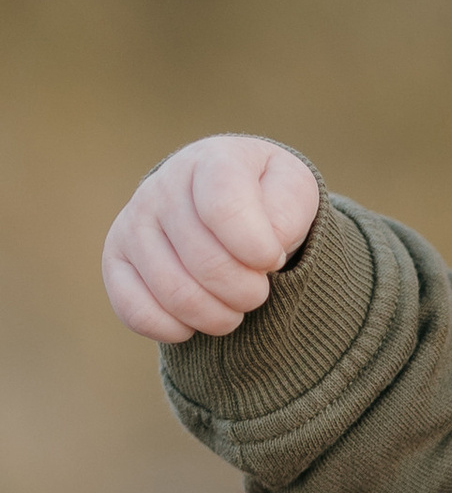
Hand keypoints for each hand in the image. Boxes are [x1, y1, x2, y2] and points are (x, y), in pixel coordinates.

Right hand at [102, 135, 321, 340]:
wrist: (226, 206)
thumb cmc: (267, 201)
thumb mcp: (294, 193)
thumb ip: (287, 214)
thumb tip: (262, 253)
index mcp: (212, 162)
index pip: (225, 208)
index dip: (257, 249)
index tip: (272, 260)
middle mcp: (163, 187)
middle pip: (207, 264)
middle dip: (247, 293)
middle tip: (257, 290)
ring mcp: (133, 223)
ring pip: (176, 295)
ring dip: (219, 317)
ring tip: (233, 306)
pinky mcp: (115, 260)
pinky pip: (138, 313)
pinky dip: (177, 330)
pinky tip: (196, 320)